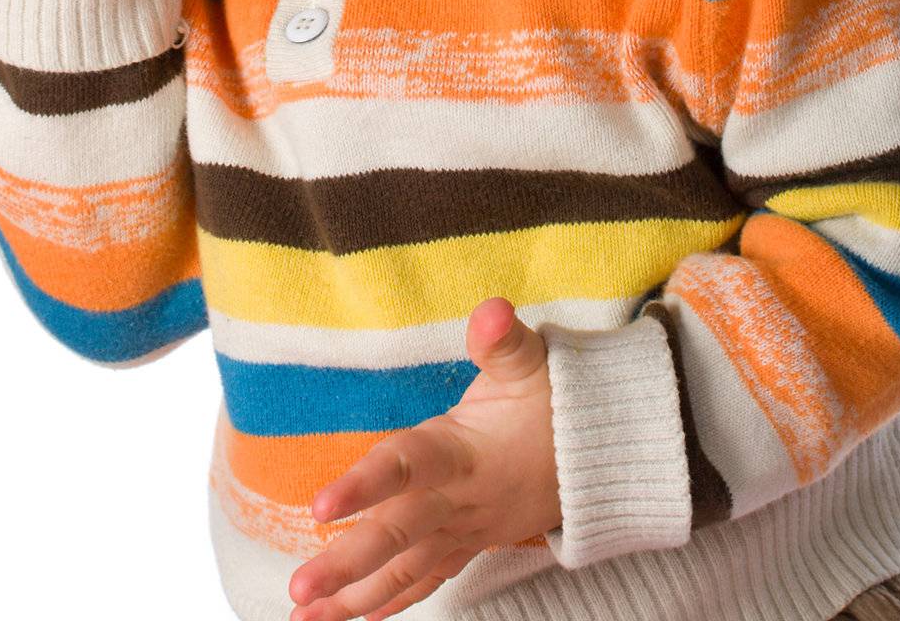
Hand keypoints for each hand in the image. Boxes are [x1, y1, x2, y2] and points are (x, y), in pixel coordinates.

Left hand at [287, 298, 561, 620]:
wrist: (601, 457)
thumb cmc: (557, 402)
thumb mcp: (532, 362)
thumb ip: (503, 340)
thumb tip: (491, 310)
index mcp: (462, 453)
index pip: (407, 468)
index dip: (364, 487)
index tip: (319, 509)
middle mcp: (458, 500)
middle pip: (397, 536)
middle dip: (345, 566)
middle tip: (297, 589)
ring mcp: (464, 530)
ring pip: (405, 571)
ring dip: (354, 598)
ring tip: (304, 619)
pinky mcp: (469, 543)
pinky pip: (425, 581)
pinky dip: (390, 603)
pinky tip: (354, 618)